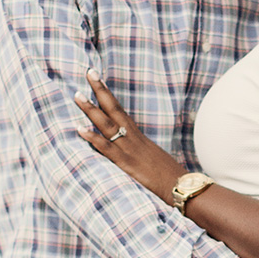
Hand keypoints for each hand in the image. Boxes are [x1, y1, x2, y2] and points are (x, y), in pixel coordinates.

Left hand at [74, 71, 183, 202]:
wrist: (181, 185)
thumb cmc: (168, 175)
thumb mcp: (151, 158)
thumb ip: (138, 151)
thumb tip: (127, 149)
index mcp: (137, 135)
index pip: (119, 110)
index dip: (108, 95)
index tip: (97, 79)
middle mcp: (132, 137)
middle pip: (114, 109)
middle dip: (100, 90)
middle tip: (89, 72)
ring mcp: (129, 149)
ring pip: (107, 125)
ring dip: (91, 110)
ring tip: (77, 95)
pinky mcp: (126, 163)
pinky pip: (107, 148)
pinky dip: (93, 138)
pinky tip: (80, 129)